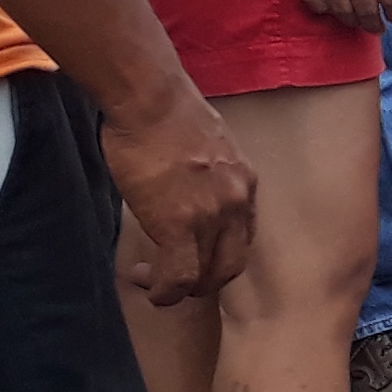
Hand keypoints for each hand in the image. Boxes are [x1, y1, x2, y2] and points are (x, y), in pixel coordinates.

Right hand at [102, 79, 256, 305]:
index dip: (217, 251)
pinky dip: (165, 292)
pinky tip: (148, 287)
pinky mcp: (180, 225)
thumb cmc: (165, 112)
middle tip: (176, 278)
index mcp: (244, 181)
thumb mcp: (206, 144)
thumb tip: (186, 185)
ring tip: (155, 282)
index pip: (243, 234)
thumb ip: (206, 173)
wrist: (151, 100)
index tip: (192, 251)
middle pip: (233, 263)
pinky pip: (179, 276)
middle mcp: (238, 202)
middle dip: (206, 280)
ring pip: (208, 276)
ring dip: (182, 288)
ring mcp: (213, 216)